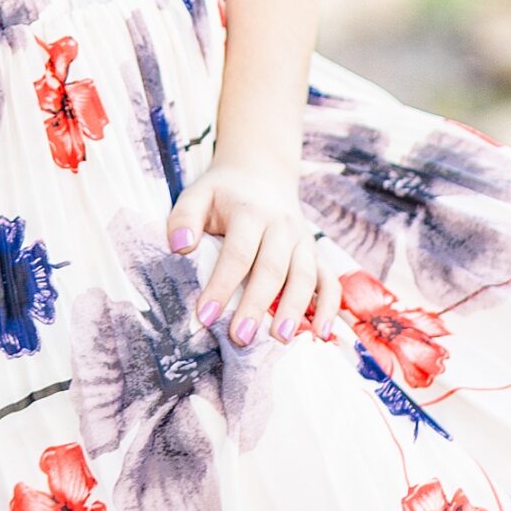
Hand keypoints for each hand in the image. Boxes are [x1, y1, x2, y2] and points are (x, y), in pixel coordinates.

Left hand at [165, 159, 340, 346]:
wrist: (262, 172)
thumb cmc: (224, 192)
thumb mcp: (198, 194)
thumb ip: (184, 217)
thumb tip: (180, 247)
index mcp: (250, 212)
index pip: (237, 253)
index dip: (222, 286)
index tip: (205, 316)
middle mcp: (281, 226)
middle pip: (272, 268)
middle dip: (257, 305)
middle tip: (240, 338)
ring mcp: (302, 240)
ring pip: (304, 276)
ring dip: (295, 309)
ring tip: (281, 339)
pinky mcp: (316, 253)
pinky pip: (329, 280)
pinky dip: (330, 306)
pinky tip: (322, 333)